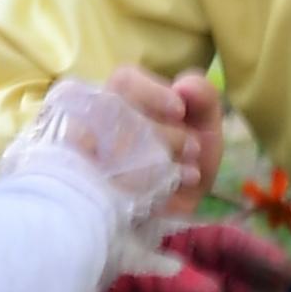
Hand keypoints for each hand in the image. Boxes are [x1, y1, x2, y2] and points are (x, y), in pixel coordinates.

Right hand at [97, 64, 219, 213]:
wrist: (177, 210)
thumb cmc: (186, 155)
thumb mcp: (203, 125)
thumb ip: (203, 97)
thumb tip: (184, 86)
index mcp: (123, 98)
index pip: (124, 81)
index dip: (152, 93)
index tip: (180, 110)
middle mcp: (95, 122)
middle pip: (115, 115)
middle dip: (162, 133)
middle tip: (192, 149)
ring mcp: (87, 157)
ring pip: (109, 151)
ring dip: (158, 162)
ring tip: (190, 175)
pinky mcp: (92, 191)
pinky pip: (111, 186)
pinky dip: (148, 189)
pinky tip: (172, 194)